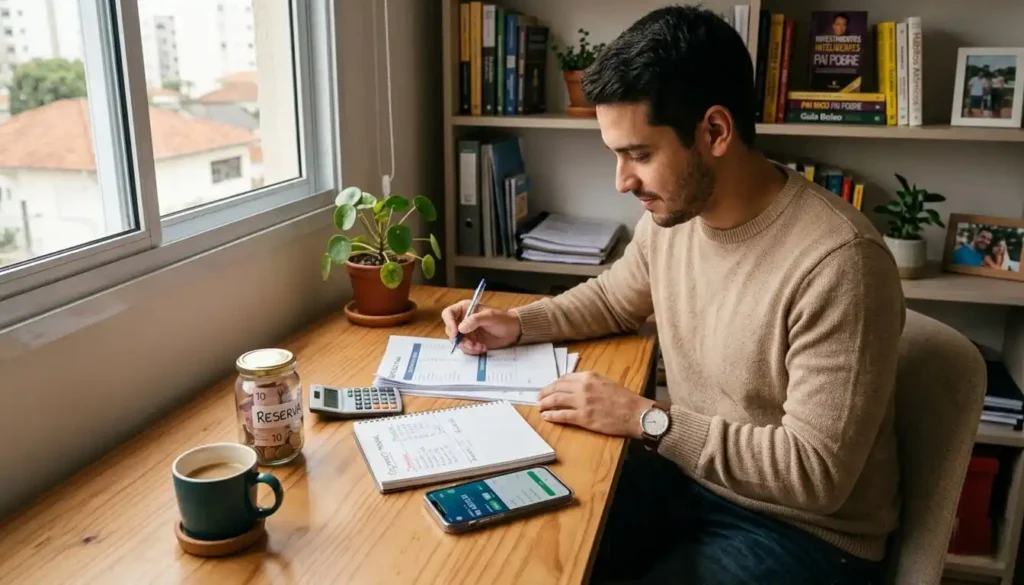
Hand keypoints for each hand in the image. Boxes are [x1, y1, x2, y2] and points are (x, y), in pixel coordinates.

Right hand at [441, 300, 521, 354]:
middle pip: (450, 330)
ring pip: (457, 341)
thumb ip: (475, 320)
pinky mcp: (471, 342)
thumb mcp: (490, 317)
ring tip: (479, 346)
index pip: (448, 314)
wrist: (512, 331)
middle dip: (459, 339)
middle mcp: (462, 320)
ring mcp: (466, 332)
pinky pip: (465, 348)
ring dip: (467, 346)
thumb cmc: (503, 319)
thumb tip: (461, 328)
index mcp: (465, 309)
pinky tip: (482, 348)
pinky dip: (472, 350)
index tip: (455, 333)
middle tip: (470, 344)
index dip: (449, 323)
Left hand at [537, 372, 654, 438]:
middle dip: (545, 393)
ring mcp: (582, 402)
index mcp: (588, 376)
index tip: (549, 388)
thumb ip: (589, 382)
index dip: (554, 384)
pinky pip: (562, 415)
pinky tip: (546, 416)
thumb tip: (575, 386)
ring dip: (545, 404)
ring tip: (540, 407)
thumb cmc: (624, 398)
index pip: (564, 378)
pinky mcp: (583, 418)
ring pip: (556, 401)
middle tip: (539, 397)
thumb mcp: (605, 382)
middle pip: (557, 388)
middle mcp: (582, 387)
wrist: (635, 413)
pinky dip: (551, 416)